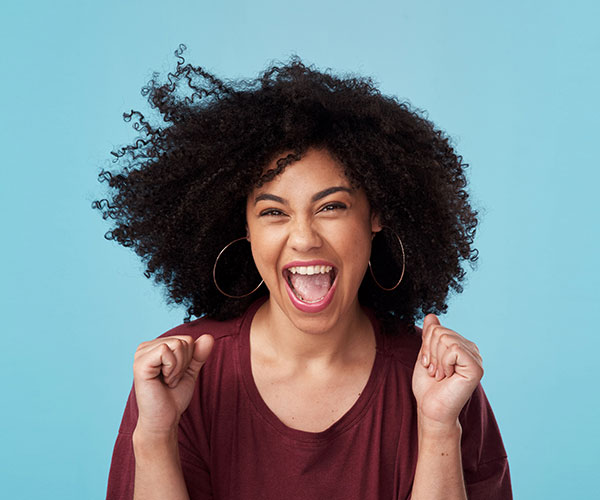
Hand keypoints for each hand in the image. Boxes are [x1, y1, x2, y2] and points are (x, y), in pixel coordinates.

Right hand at [133, 334, 213, 434]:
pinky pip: (166, 351)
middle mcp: (146, 347)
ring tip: (167, 380)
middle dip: (184, 363)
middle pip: (183, 341)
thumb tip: (208, 337)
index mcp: (156, 346)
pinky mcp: (140, 363)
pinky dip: (172, 369)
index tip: (177, 374)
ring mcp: (141, 354)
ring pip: (177, 344)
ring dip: (178, 368)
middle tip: (171, 379)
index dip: (189, 359)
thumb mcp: (190, 370)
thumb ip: (198, 354)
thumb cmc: (174, 396)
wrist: (164, 419)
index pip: (187, 339)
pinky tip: (163, 380)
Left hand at [412, 315, 482, 429]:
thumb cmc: (428, 386)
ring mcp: (475, 358)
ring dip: (436, 360)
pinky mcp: (476, 368)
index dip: (426, 346)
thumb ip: (430, 336)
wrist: (431, 409)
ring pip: (445, 339)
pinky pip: (453, 349)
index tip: (429, 365)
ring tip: (441, 375)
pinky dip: (444, 363)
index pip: (437, 328)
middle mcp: (471, 350)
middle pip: (440, 331)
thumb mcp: (426, 355)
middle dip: (430, 352)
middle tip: (435, 372)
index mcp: (461, 346)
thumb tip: (431, 315)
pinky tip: (447, 376)